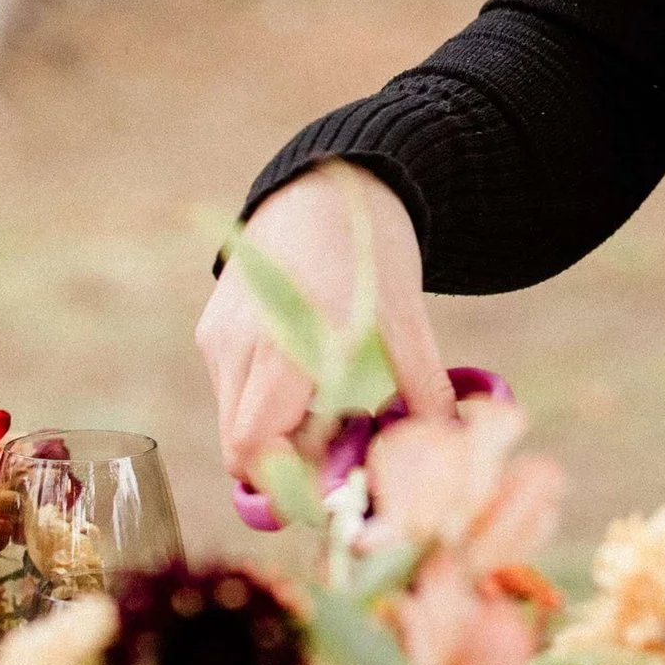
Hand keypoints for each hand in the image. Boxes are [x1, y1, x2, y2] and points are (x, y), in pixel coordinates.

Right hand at [198, 165, 451, 482]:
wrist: (324, 182)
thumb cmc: (370, 248)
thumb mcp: (406, 319)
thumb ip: (424, 389)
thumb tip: (451, 448)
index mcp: (289, 344)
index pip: (254, 447)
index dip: (289, 482)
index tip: (340, 479)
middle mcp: (240, 345)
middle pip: (240, 448)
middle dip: (290, 464)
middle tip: (344, 446)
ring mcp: (219, 337)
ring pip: (235, 423)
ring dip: (279, 434)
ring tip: (331, 401)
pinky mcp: (213, 330)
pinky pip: (231, 392)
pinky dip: (266, 403)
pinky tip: (307, 374)